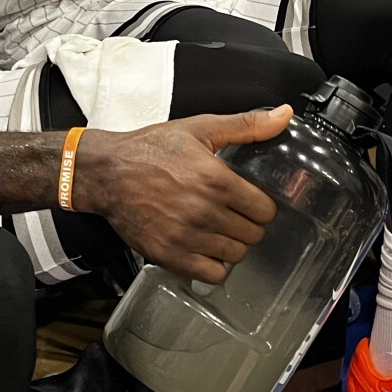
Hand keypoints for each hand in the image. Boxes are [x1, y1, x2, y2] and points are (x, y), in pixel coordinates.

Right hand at [78, 107, 290, 281]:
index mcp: (216, 180)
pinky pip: (211, 275)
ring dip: (232, 244)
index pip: (264, 210)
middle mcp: (204, 212)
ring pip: (235, 256)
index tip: (250, 202)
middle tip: (233, 214)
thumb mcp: (200, 129)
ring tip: (219, 230)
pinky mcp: (169, 255)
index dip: (260, 206)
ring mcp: (186, 236)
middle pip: (252, 234)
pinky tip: (206, 249)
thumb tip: (284, 115)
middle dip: (247, 224)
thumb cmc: (150, 150)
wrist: (108, 172)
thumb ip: (247, 125)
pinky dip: (214, 266)